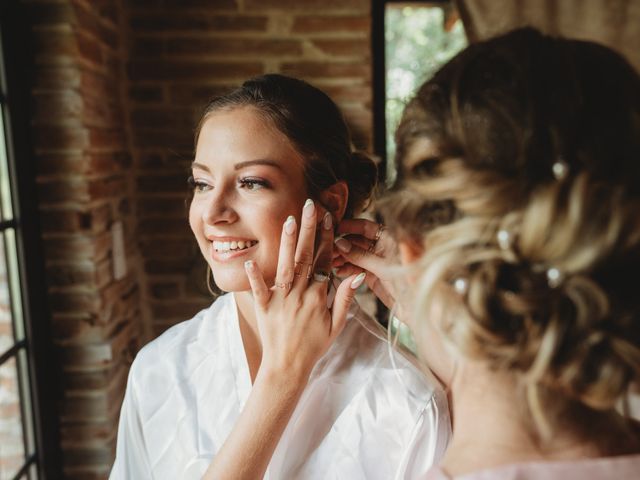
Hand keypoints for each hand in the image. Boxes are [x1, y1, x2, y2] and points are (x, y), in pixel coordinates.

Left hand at [244, 200, 364, 380]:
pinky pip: (258, 290)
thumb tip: (356, 274)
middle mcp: (301, 295)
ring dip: (287, 243)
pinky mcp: (264, 308)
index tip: (328, 217)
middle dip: (309, 230)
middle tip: (310, 206)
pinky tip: (251, 259)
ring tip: (289, 220)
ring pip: (285, 267)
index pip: (325, 262)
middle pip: (306, 257)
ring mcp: (281, 300)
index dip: (327, 238)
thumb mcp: (336, 325)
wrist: (288, 368)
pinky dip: (255, 275)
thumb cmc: (314, 346)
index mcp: (319, 298)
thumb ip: (345, 299)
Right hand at [333, 218, 409, 320]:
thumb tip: (340, 243)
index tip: (334, 228)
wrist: (417, 308)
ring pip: (355, 255)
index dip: (350, 226)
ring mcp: (377, 262)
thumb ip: (362, 255)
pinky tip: (338, 271)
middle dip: (342, 244)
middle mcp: (383, 248)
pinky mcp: (373, 275)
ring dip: (342, 257)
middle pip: (358, 240)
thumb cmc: (408, 284)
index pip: (367, 227)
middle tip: (327, 249)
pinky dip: (347, 269)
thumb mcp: (384, 268)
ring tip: (330, 262)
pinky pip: (357, 268)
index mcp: (390, 239)